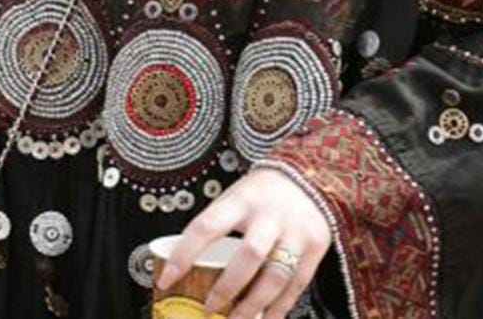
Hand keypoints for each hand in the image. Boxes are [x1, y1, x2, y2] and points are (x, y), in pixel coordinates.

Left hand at [156, 168, 332, 318]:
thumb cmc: (262, 193)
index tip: (167, 279)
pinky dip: (278, 308)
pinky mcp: (315, 247)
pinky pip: (296, 285)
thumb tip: (182, 265)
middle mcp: (271, 215)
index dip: (185, 254)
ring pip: (276, 276)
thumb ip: (215, 228)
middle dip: (228, 288)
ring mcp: (296, 232)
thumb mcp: (234, 198)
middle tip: (209, 308)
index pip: (207, 226)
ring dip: (253, 306)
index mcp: (242, 199)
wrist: (307, 178)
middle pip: (250, 255)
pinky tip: (264, 318)